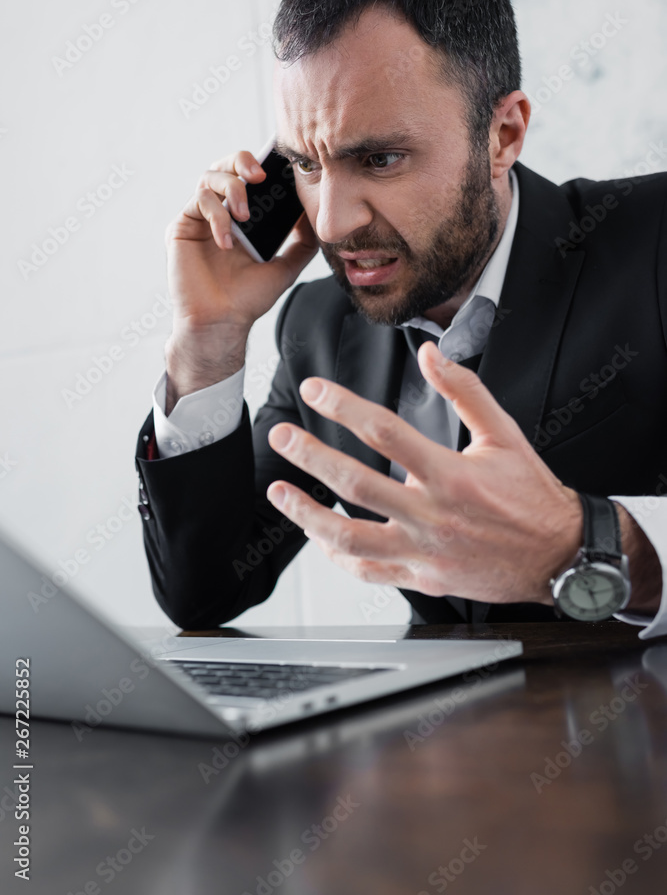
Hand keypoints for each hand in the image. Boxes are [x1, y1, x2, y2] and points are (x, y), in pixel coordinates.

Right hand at [164, 151, 317, 409]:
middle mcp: (220, 213)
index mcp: (243, 219)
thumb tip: (313, 213)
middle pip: (225, 166)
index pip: (249, 178)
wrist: (223, 321)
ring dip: (232, 189)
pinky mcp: (182, 226)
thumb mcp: (286, 266)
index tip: (279, 169)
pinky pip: (199, 202)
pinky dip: (217, 216)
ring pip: (210, 177)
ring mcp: (199, 219)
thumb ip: (302, 241)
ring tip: (244, 217)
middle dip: (242, 161)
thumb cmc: (248, 298)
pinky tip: (226, 241)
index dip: (260, 166)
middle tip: (260, 175)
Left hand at [265, 342, 583, 604]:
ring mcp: (423, 550)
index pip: (384, 430)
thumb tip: (431, 353)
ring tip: (279, 492)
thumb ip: (465, 390)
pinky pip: (367, 572)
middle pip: (355, 483)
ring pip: (350, 537)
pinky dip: (337, 555)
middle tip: (282, 436)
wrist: (559, 557)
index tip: (315, 390)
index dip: (343, 406)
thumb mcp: (505, 433)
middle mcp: (432, 513)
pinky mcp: (421, 578)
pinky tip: (318, 536)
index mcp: (451, 474)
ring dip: (307, 514)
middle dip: (310, 456)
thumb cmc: (532, 496)